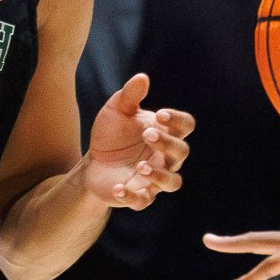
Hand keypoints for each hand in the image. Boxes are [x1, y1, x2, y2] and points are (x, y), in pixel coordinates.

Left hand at [77, 73, 190, 209]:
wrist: (93, 161)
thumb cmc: (112, 134)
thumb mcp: (116, 110)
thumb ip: (129, 95)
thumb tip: (142, 77)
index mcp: (165, 133)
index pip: (185, 126)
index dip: (178, 121)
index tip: (160, 115)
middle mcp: (166, 157)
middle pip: (182, 152)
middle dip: (167, 144)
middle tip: (146, 134)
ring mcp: (155, 178)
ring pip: (173, 182)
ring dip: (160, 175)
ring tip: (141, 166)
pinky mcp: (140, 195)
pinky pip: (144, 201)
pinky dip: (132, 196)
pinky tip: (118, 187)